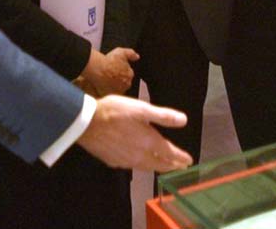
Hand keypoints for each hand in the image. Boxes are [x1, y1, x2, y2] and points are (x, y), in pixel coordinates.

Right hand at [76, 95, 192, 171]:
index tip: (189, 161)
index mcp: (148, 142)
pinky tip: (139, 162)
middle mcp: (139, 155)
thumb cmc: (115, 111)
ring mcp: (125, 161)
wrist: (86, 123)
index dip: (180, 157)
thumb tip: (184, 121)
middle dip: (172, 165)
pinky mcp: (113, 162)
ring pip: (146, 167)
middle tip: (181, 166)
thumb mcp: (141, 108)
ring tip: (164, 166)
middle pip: (159, 164)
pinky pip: (132, 166)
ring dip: (158, 167)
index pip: (169, 153)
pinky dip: (141, 165)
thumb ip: (163, 116)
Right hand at [82, 47, 137, 96]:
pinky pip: (108, 93)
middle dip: (119, 79)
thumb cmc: (109, 61)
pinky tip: (103, 84)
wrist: (98, 69)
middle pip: (123, 82)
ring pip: (117, 88)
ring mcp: (117, 91)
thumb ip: (131, 54)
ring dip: (113, 85)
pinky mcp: (108, 95)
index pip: (128, 74)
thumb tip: (136, 56)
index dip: (122, 70)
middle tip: (111, 73)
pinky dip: (106, 89)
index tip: (117, 68)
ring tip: (106, 78)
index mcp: (129, 75)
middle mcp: (125, 85)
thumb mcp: (122, 52)